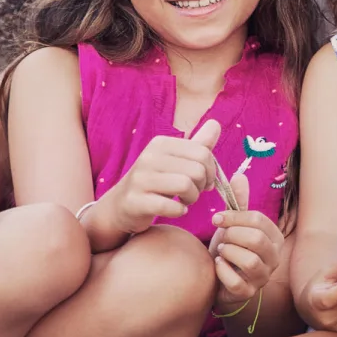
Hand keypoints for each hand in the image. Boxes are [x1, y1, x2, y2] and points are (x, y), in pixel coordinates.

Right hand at [96, 119, 220, 236]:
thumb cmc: (156, 182)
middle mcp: (148, 157)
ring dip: (192, 199)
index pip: (203, 153)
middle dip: (201, 186)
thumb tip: (216, 124)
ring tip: (184, 201)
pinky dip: (179, 211)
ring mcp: (140, 179)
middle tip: (192, 193)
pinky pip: (170, 206)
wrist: (120, 206)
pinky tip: (175, 210)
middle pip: (197, 170)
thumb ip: (198, 144)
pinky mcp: (135, 202)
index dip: (211, 171)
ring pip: (186, 186)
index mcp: (160, 143)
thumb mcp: (176, 160)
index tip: (204, 181)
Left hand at [208, 173, 285, 308]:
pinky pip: (236, 281)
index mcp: (274, 237)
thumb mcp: (234, 224)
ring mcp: (263, 277)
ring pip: (250, 261)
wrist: (218, 277)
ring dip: (228, 252)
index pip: (259, 220)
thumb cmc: (230, 247)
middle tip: (221, 237)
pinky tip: (217, 265)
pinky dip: (222, 271)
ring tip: (221, 251)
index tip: (217, 217)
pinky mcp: (248, 293)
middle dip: (232, 235)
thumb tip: (239, 175)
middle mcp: (275, 257)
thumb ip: (238, 202)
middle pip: (256, 239)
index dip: (235, 216)